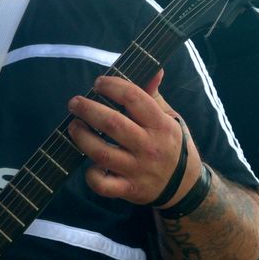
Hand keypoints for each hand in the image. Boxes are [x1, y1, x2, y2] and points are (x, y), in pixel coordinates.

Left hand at [66, 69, 201, 207]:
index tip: (99, 83)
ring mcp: (137, 170)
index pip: (134, 98)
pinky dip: (91, 175)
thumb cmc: (173, 145)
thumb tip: (154, 70)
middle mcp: (149, 147)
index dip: (113, 86)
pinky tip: (88, 165)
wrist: (185, 187)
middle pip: (113, 124)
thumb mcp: (171, 119)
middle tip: (74, 103)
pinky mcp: (128, 189)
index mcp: (160, 125)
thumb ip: (155, 96)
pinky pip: (103, 185)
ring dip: (82, 138)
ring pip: (102, 153)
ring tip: (73, 126)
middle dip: (88, 110)